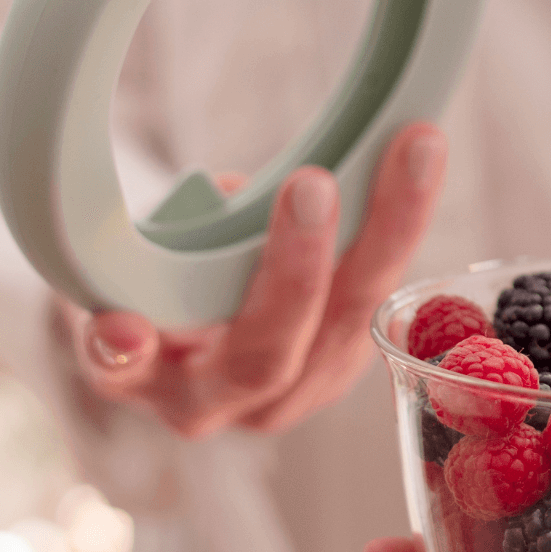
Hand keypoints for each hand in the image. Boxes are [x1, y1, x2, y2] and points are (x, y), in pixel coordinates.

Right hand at [59, 123, 445, 438]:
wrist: (194, 318)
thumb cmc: (152, 274)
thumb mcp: (131, 255)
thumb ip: (160, 237)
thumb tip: (233, 199)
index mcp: (142, 377)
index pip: (127, 372)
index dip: (125, 353)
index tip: (124, 326)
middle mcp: (218, 403)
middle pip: (263, 356)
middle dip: (293, 271)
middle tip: (311, 186)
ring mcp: (291, 393)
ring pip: (348, 323)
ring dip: (388, 231)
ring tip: (413, 148)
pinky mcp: (344, 364)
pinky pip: (387, 301)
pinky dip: (406, 228)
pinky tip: (426, 160)